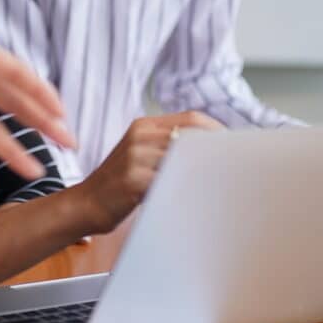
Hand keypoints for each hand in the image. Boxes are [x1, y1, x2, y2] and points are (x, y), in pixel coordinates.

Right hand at [73, 111, 223, 234]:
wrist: (85, 204)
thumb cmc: (119, 185)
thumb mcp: (140, 156)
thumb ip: (167, 148)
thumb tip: (211, 153)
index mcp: (144, 126)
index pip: (191, 118)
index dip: (217, 131)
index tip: (234, 146)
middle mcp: (140, 135)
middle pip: (191, 134)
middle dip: (216, 149)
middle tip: (236, 164)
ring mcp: (135, 156)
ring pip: (184, 157)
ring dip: (205, 169)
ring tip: (223, 181)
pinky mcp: (132, 178)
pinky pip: (169, 180)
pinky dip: (187, 187)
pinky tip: (199, 196)